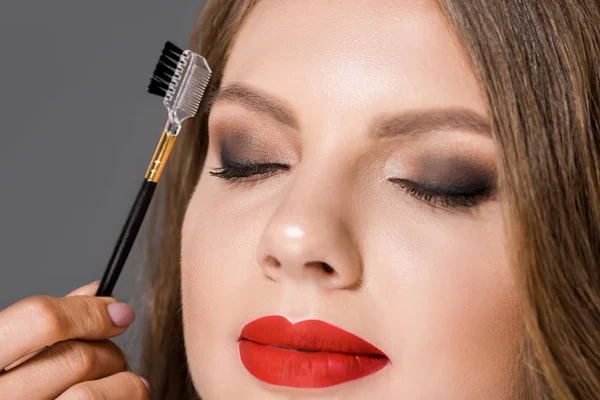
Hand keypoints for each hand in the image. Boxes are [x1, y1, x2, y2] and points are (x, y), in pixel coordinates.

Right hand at [0, 281, 149, 398]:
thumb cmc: (3, 392)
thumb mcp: (5, 353)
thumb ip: (44, 325)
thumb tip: (96, 293)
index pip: (41, 318)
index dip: (89, 310)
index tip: (118, 312)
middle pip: (78, 357)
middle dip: (108, 350)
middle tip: (111, 357)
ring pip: (93, 393)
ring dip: (120, 382)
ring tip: (116, 383)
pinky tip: (116, 399)